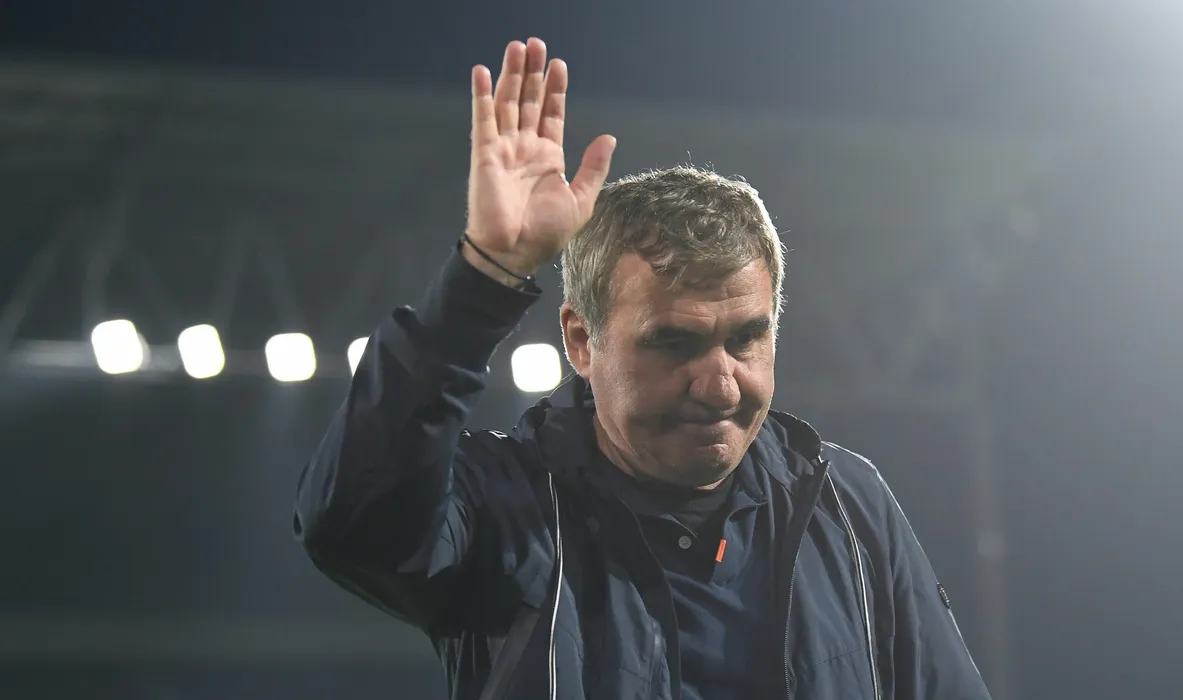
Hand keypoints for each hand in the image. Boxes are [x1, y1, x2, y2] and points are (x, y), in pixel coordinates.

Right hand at [465, 38, 615, 278]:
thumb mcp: (581, 200)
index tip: (559, 65)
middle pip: (529, 101)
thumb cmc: (546, 233)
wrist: (515, 252)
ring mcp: (504, 149)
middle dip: (534, 73)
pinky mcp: (485, 153)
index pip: (551, 114)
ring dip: (512, 74)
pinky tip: (481, 71)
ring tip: (518, 47)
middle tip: (537, 44)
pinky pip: (483, 118)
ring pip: (508, 102)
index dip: (556, 90)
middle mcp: (525, 149)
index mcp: (548, 158)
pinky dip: (481, 94)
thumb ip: (593, 168)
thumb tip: (608, 138)